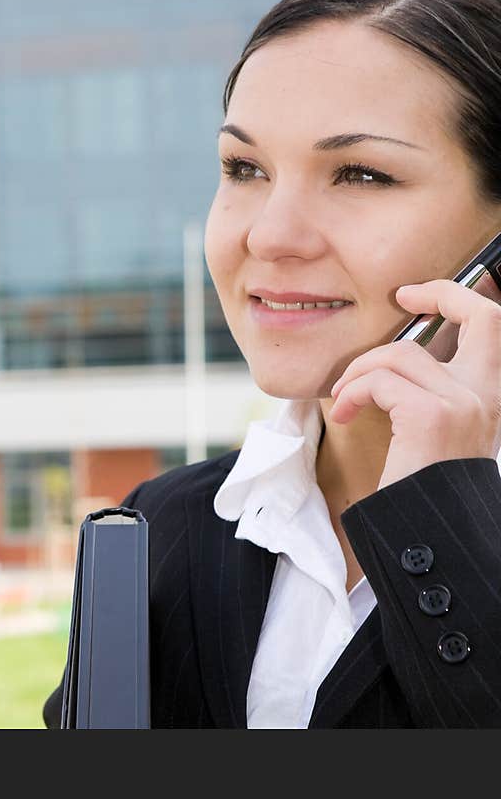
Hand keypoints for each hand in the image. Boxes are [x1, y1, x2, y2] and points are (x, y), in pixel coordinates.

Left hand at [327, 279, 500, 489]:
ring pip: (401, 354)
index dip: (458, 299)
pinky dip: (352, 391)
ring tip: (343, 397)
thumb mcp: (436, 432)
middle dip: (443, 292)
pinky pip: (378, 381)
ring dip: (360, 369)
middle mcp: (487, 397)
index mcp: (490, 399)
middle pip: (485, 317)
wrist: (430, 535)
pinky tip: (343, 412)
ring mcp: (463, 404)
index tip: (418, 297)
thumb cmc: (424, 488)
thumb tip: (390, 363)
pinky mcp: (430, 416)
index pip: (493, 328)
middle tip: (403, 296)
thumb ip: (428, 394)